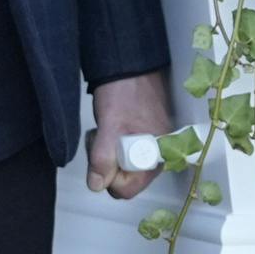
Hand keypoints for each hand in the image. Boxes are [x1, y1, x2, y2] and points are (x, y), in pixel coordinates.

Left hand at [87, 72, 173, 199]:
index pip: (127, 189)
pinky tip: (110, 129)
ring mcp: (152, 146)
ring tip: (104, 132)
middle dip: (107, 166)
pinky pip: (126, 154)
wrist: (131, 64)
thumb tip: (97, 184)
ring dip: (109, 155)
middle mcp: (157, 156)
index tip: (100, 157)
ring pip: (123, 167)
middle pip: (125, 180)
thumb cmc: (125, 90)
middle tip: (100, 141)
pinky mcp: (145, 137)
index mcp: (155, 157)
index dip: (108, 178)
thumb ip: (103, 158)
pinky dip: (114, 145)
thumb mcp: (109, 125)